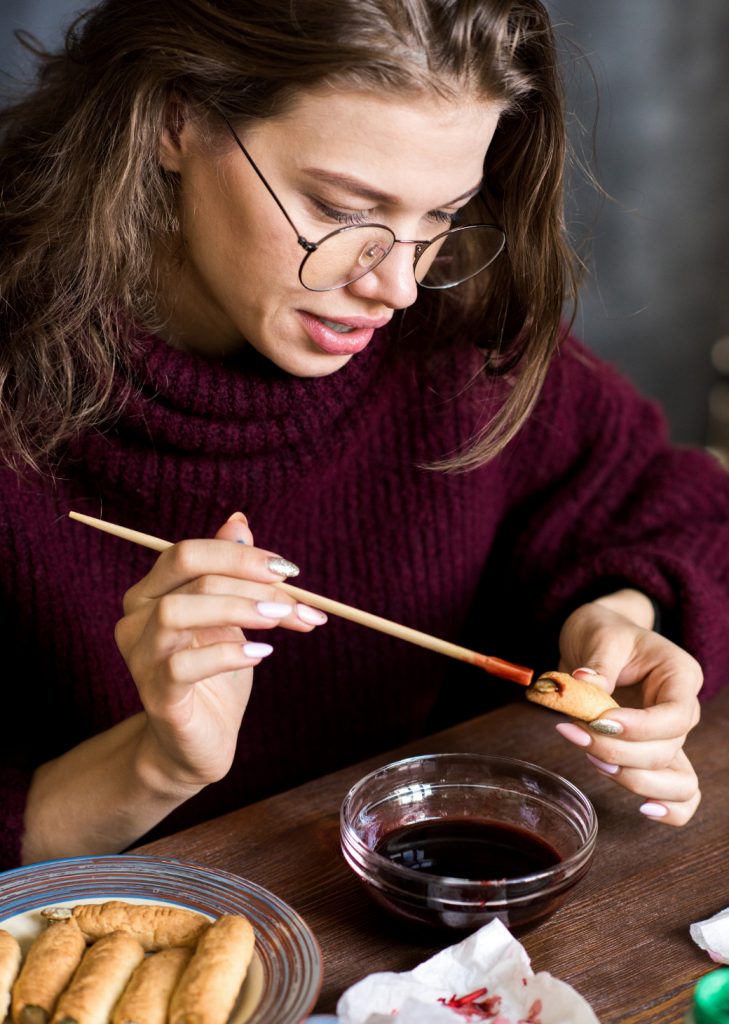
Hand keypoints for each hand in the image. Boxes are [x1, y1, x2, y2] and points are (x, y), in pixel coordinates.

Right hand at [114, 512, 326, 792]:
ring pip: (177, 612)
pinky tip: (260, 654)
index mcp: (152, 592)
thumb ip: (230, 571)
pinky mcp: (156, 695)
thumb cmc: (216, 673)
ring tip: (279, 620)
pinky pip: (182, 664)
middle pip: (187, 572)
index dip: (240, 554)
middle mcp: (136, 618)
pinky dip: (227, 653)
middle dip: (248, 578)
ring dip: (237, 608)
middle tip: (294, 599)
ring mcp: (141, 658)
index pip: (188, 552)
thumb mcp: (232, 617)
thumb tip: (238, 521)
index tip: (289, 570)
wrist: (201, 741)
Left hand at [554, 592, 701, 825]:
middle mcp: (683, 709)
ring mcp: (671, 735)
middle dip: (619, 752)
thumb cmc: (604, 631)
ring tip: (591, 757)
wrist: (599, 638)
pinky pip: (678, 792)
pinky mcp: (653, 751)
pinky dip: (667, 807)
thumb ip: (597, 661)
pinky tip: (642, 808)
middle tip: (574, 733)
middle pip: (667, 750)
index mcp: (679, 675)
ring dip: (633, 778)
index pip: (673, 716)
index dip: (639, 728)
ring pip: (676, 779)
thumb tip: (583, 682)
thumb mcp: (599, 634)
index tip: (599, 721)